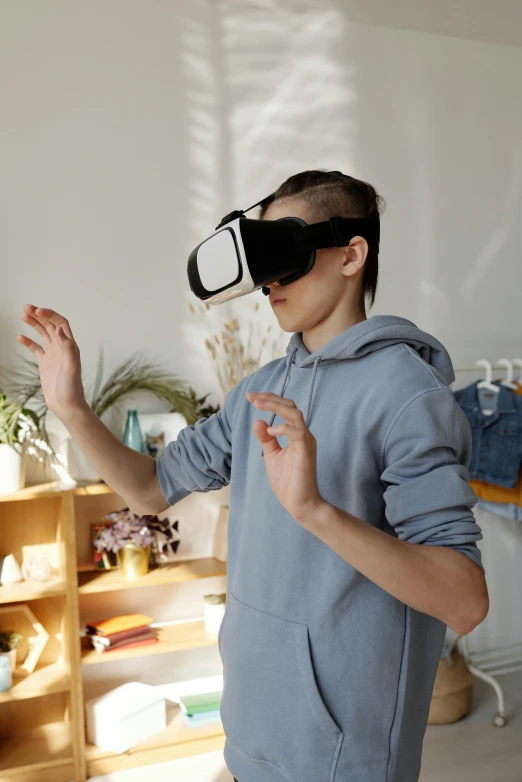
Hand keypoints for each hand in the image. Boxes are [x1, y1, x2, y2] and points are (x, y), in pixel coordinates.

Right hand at [17, 305, 86, 419]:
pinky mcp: (45, 363)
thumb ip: (67, 348)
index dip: (50, 315)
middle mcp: (62, 348)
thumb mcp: (71, 367)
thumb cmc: (71, 388)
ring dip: (34, 324)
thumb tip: (59, 330)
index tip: (37, 311)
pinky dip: (28, 341)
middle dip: (39, 315)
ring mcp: (53, 355)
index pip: (60, 323)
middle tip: (26, 308)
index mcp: (70, 346)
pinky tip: (20, 337)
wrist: (66, 405)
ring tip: (23, 315)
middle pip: (50, 325)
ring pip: (43, 334)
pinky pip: (36, 348)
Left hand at [246, 391, 324, 525]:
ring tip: (257, 404)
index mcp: (297, 434)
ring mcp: (306, 442)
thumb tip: (258, 421)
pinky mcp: (306, 451)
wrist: (301, 504)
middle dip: (270, 398)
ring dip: (275, 406)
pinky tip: (270, 431)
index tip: (250, 396)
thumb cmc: (288, 482)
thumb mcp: (272, 456)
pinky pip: (297, 432)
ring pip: (295, 414)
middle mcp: (304, 434)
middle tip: (251, 396)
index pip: (285, 409)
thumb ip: (266, 439)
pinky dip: (283, 428)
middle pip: (290, 406)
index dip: (269, 400)